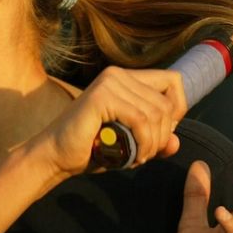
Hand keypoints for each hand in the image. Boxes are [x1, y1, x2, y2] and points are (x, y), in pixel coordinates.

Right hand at [28, 66, 186, 184]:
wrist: (55, 157)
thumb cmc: (90, 150)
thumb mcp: (131, 144)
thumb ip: (155, 140)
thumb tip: (176, 143)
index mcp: (126, 78)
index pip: (173, 81)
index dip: (177, 109)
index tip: (162, 134)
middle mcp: (118, 74)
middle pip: (166, 102)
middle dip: (163, 135)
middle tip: (146, 154)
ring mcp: (109, 82)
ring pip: (156, 114)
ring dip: (152, 144)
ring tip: (137, 158)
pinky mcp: (102, 96)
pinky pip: (140, 120)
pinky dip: (143, 143)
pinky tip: (132, 157)